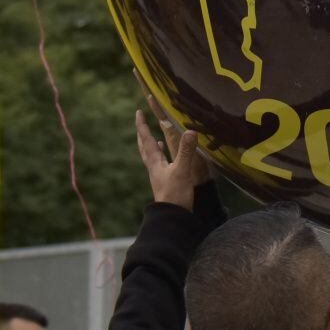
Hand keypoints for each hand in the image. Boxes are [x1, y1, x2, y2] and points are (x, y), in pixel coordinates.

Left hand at [135, 91, 209, 209]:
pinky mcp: (165, 182)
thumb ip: (186, 151)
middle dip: (142, 134)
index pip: (147, 139)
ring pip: (151, 157)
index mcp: (155, 162)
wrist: (172, 217)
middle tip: (140, 122)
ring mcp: (159, 175)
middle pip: (144, 147)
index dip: (142, 125)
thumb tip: (190, 131)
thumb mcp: (182, 171)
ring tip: (152, 138)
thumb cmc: (175, 194)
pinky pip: (160, 165)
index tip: (138, 112)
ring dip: (150, 146)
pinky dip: (161, 157)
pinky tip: (166, 159)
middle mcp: (154, 167)